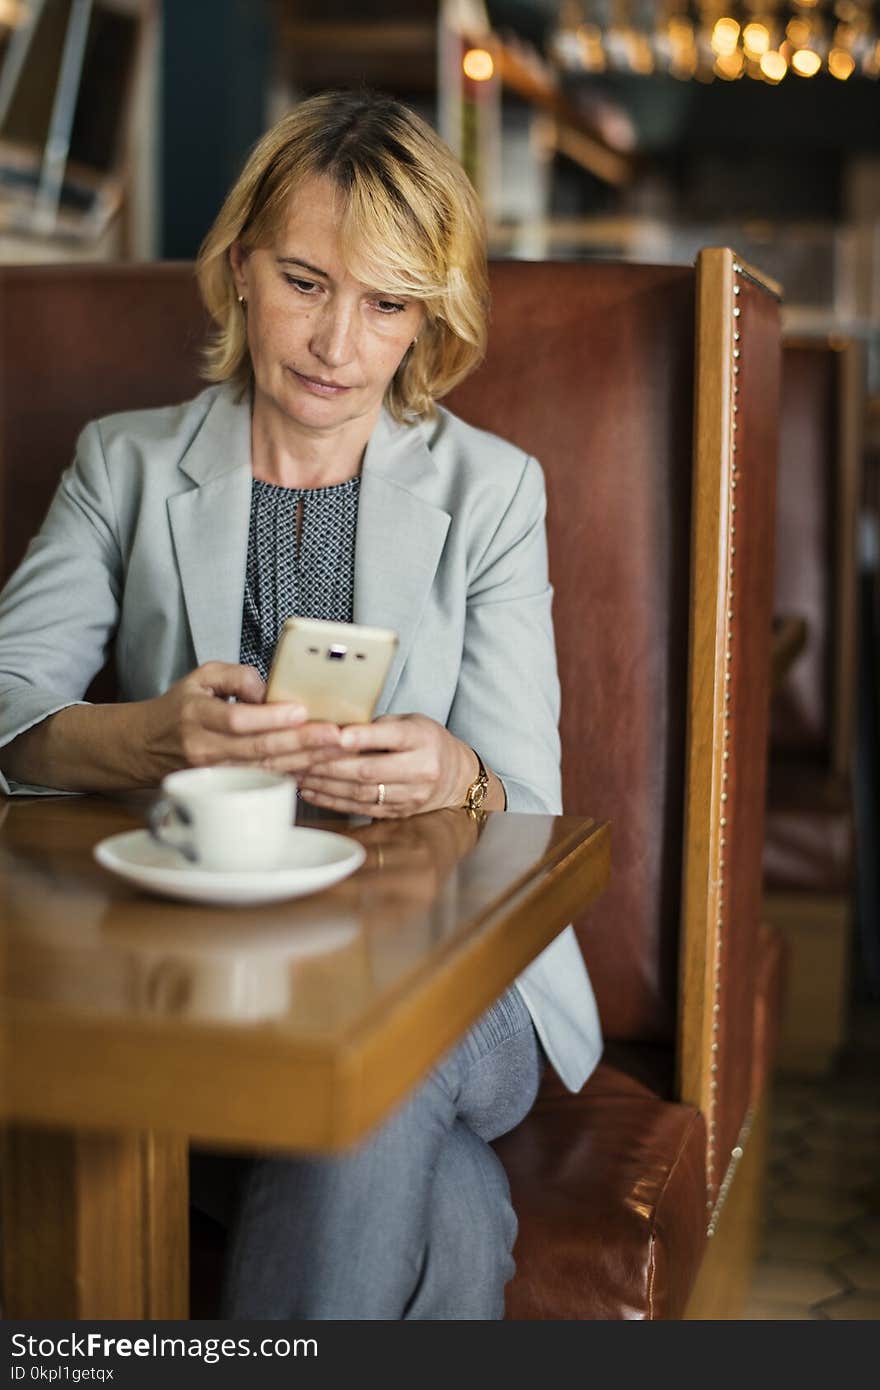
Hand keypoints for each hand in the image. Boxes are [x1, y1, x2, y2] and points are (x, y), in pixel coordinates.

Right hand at [140, 661, 342, 779]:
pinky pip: (264, 779)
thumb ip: (236, 675)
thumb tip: (268, 691)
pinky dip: (294, 773)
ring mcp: (216, 773)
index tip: (300, 711)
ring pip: (265, 768)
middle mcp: (205, 748)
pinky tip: (319, 766)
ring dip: (305, 761)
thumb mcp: (200, 677)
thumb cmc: (180, 708)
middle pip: (258, 748)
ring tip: (337, 750)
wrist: (146, 746)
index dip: (269, 718)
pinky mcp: (227, 786)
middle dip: (301, 742)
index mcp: (197, 716)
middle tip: (335, 735)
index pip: (236, 720)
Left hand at [287, 713, 475, 817]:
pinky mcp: (399, 813)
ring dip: (326, 785)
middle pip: (370, 770)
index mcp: (423, 739)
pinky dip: (333, 801)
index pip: (392, 737)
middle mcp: (421, 769)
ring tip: (299, 775)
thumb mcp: (410, 723)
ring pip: (362, 793)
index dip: (363, 737)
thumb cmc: (425, 742)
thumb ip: (378, 726)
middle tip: (301, 758)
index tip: (338, 735)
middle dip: (331, 765)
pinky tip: (312, 792)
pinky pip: (360, 809)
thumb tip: (334, 728)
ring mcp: (410, 796)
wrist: (455, 777)